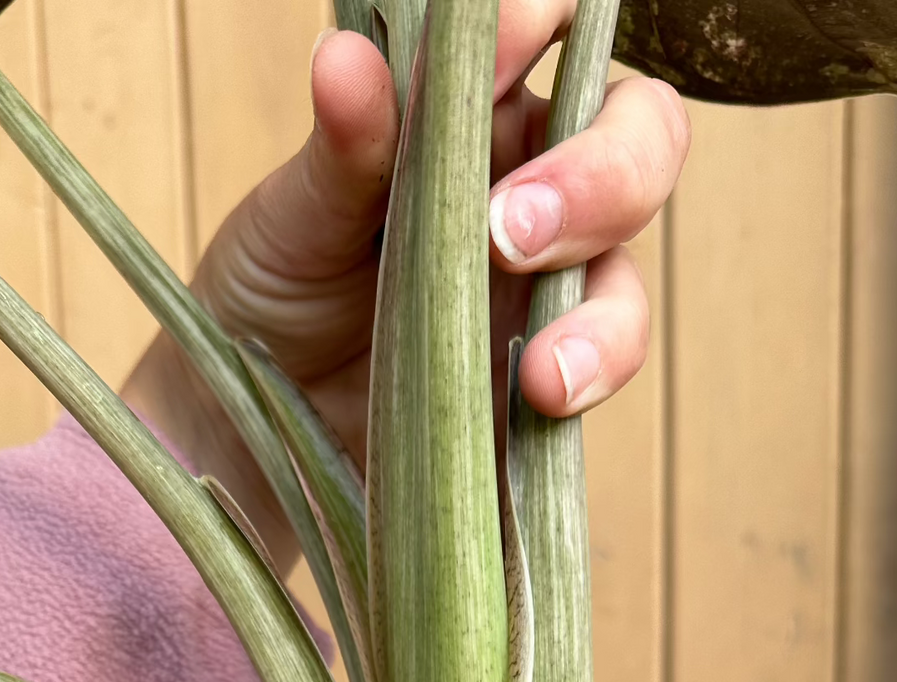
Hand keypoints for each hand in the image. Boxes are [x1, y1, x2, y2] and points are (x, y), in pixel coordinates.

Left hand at [124, 3, 689, 570]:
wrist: (258, 425)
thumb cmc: (277, 294)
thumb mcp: (291, 219)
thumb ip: (340, 148)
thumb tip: (348, 60)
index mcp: (473, 107)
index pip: (549, 25)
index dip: (536, 21)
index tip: (494, 49)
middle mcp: (532, 180)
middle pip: (637, 134)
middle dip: (601, 172)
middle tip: (511, 232)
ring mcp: (551, 282)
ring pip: (628, 260)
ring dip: (599, 304)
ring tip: (537, 362)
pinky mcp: (553, 370)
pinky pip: (606, 359)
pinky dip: (590, 369)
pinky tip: (543, 390)